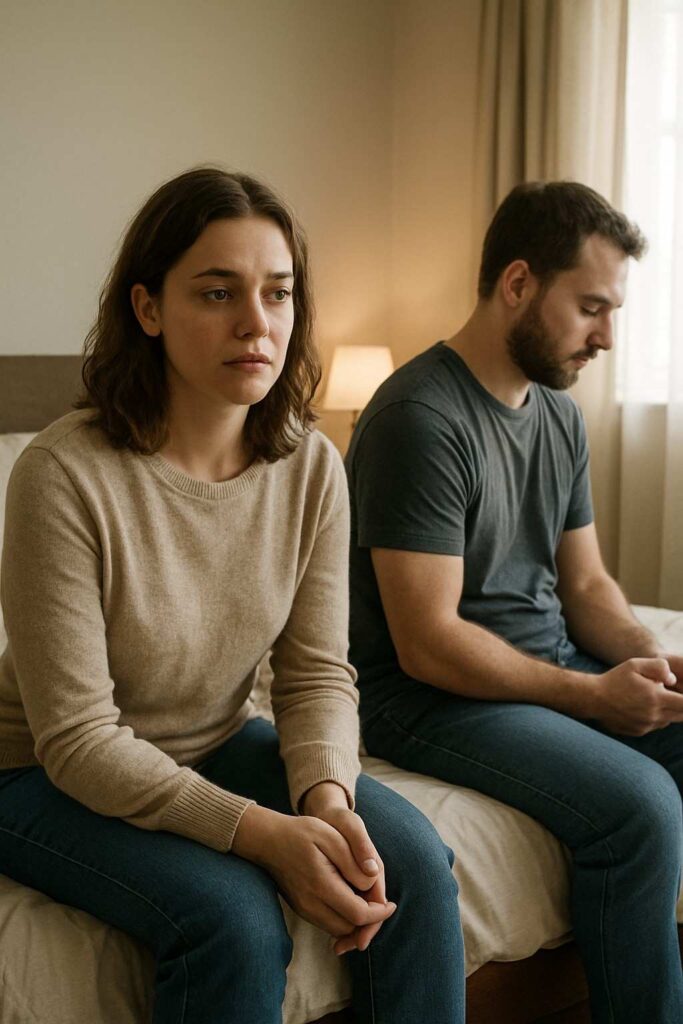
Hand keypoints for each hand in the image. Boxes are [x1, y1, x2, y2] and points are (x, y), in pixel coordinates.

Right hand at [302, 782, 392, 954]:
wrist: (267, 840)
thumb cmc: (300, 832)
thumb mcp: (330, 835)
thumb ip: (353, 858)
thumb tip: (372, 880)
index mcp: (321, 885)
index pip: (358, 914)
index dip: (379, 913)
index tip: (391, 904)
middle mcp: (311, 904)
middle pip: (350, 928)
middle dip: (370, 920)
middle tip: (382, 904)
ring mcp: (304, 909)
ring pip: (339, 929)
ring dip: (357, 921)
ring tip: (370, 902)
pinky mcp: (301, 909)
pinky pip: (328, 923)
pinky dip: (343, 918)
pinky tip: (352, 902)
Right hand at [593, 657, 682, 734]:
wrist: (593, 698)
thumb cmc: (615, 679)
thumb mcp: (635, 664)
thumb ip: (659, 667)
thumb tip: (673, 679)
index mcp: (656, 698)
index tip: (681, 694)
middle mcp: (654, 715)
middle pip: (682, 715)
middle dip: (681, 705)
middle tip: (670, 695)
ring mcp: (646, 725)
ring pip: (669, 721)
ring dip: (668, 711)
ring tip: (651, 698)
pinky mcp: (639, 731)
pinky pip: (655, 726)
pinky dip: (655, 717)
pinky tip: (641, 707)